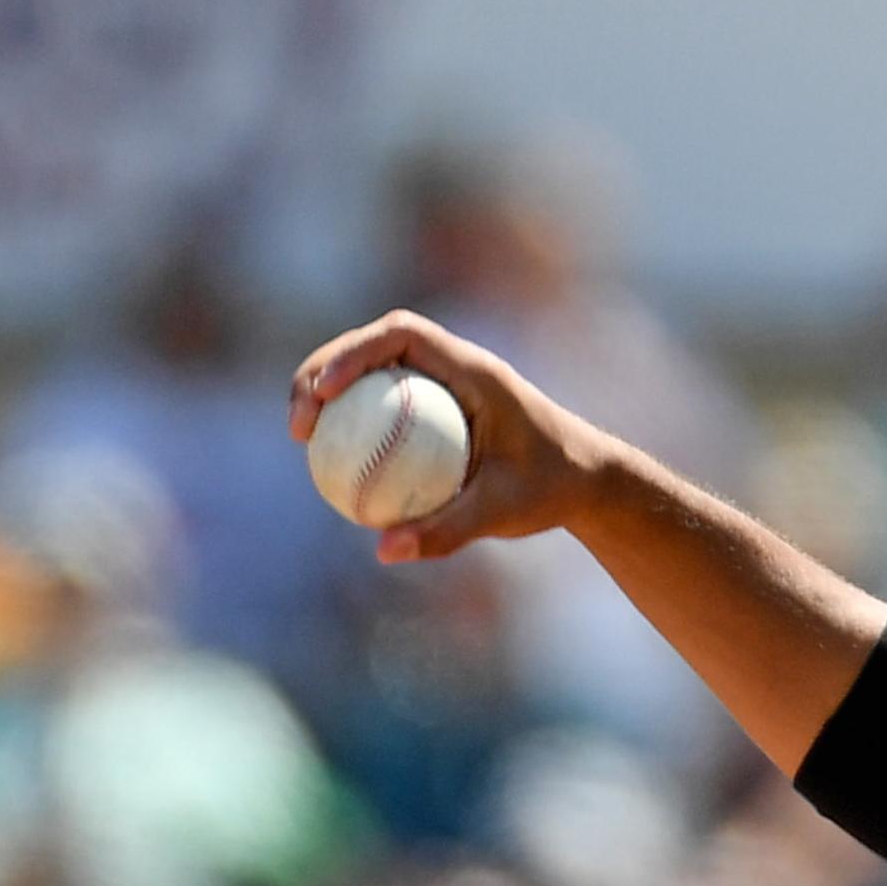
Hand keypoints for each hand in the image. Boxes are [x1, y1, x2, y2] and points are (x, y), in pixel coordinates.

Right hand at [289, 310, 621, 563]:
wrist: (589, 480)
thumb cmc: (553, 489)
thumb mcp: (503, 513)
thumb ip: (446, 530)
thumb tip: (383, 551)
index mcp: (474, 370)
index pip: (402, 334)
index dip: (352, 352)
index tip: (322, 392)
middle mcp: (456, 366)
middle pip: (373, 345)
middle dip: (322, 370)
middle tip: (297, 424)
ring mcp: (445, 383)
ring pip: (374, 371)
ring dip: (329, 391)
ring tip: (301, 436)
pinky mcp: (439, 405)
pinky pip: (386, 403)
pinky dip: (355, 420)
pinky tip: (331, 460)